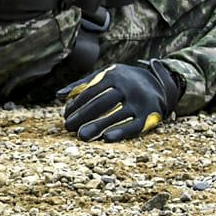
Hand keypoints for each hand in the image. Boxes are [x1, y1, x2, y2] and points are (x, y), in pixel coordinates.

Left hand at [61, 63, 181, 142]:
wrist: (158, 81)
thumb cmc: (122, 81)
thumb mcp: (104, 76)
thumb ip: (82, 85)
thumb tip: (58, 96)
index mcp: (113, 76)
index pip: (91, 91)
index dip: (77, 104)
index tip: (65, 116)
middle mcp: (128, 87)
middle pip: (102, 102)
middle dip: (84, 115)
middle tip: (68, 127)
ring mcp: (140, 101)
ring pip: (117, 114)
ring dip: (98, 125)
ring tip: (82, 136)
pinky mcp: (150, 115)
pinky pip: (135, 125)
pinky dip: (121, 131)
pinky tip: (107, 138)